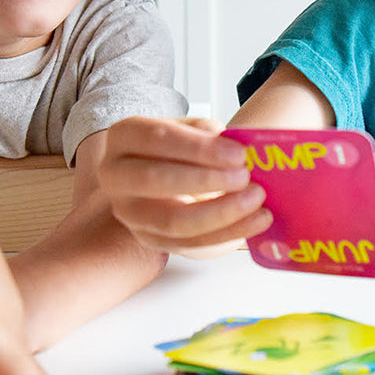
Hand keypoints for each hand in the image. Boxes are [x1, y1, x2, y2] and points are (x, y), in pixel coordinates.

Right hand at [98, 116, 270, 252]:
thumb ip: (210, 135)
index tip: (238, 153)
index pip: (156, 139)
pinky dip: (230, 232)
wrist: (168, 173)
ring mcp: (130, 214)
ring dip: (221, 212)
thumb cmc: (181, 148)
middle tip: (245, 176)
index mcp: (124, 137)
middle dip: (205, 180)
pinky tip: (258, 219)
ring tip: (256, 198)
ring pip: (173, 221)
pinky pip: (192, 244)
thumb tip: (240, 149)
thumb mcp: (191, 130)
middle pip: (154, 180)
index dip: (198, 148)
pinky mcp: (151, 240)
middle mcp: (116, 177)